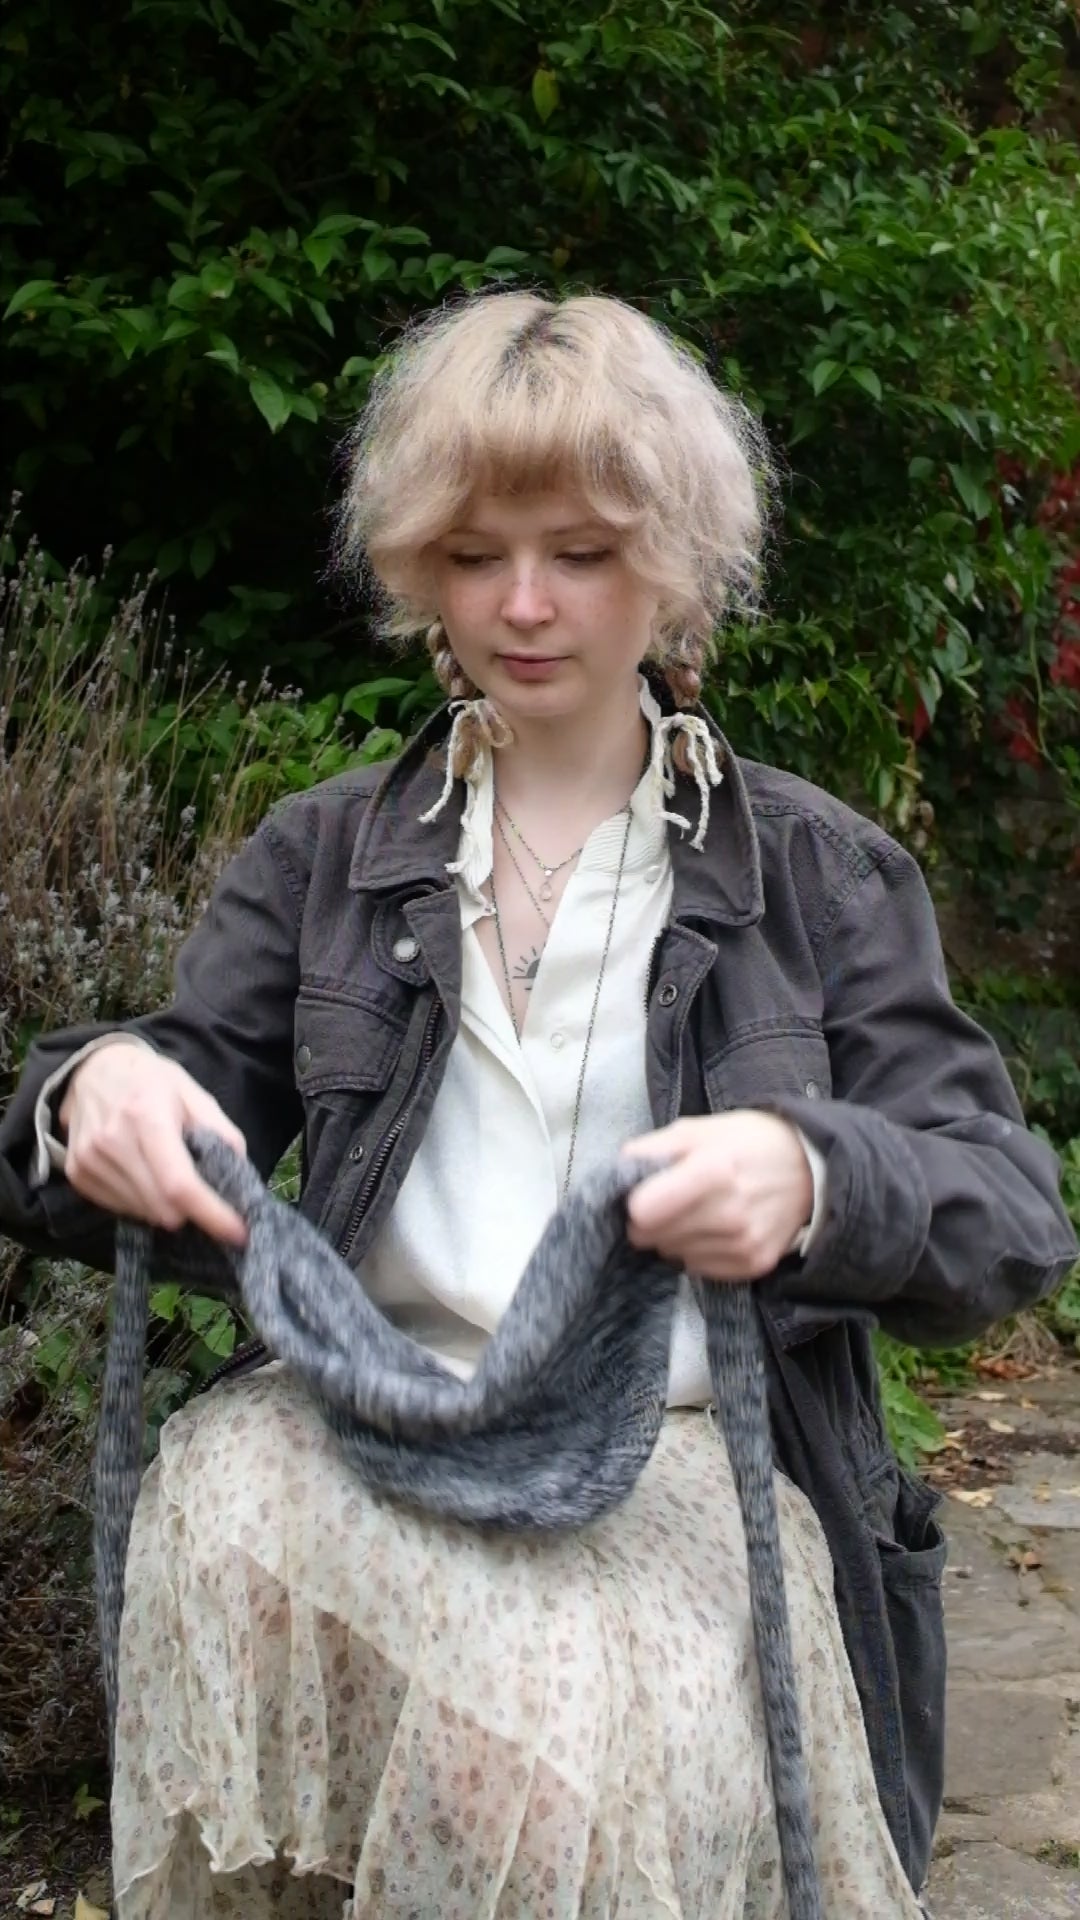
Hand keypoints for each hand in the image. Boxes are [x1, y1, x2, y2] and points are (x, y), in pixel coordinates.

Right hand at [59, 1041, 248, 1245]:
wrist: (93, 1069)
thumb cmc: (150, 1081)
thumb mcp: (193, 1093)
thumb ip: (220, 1131)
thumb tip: (239, 1173)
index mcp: (146, 1117)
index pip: (179, 1183)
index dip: (211, 1214)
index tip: (238, 1232)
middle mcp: (112, 1142)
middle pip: (162, 1208)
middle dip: (192, 1212)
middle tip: (204, 1195)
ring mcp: (89, 1161)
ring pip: (143, 1214)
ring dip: (165, 1207)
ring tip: (168, 1174)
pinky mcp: (77, 1174)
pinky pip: (120, 1209)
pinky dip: (142, 1202)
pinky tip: (144, 1175)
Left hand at [620, 1111, 813, 1280]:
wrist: (809, 1170)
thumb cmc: (748, 1143)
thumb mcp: (700, 1129)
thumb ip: (653, 1148)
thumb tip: (617, 1171)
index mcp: (714, 1170)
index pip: (644, 1210)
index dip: (633, 1202)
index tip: (642, 1192)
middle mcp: (729, 1213)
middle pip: (652, 1236)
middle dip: (648, 1220)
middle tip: (667, 1201)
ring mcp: (743, 1244)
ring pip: (671, 1253)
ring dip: (673, 1236)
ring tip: (697, 1211)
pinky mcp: (753, 1266)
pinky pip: (697, 1268)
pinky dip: (696, 1250)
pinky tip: (713, 1228)